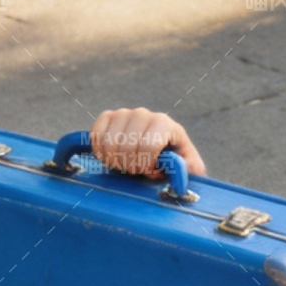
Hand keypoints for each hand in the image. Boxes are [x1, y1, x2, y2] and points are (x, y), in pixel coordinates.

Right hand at [88, 108, 206, 176]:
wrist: (161, 153)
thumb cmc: (176, 162)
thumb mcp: (189, 167)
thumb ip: (188, 168)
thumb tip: (179, 166)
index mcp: (165, 124)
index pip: (148, 146)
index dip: (145, 165)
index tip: (148, 172)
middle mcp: (144, 114)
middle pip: (127, 146)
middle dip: (129, 166)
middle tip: (134, 172)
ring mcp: (125, 113)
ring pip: (110, 142)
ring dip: (114, 161)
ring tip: (124, 167)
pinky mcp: (109, 116)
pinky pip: (96, 134)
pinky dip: (100, 151)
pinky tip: (109, 159)